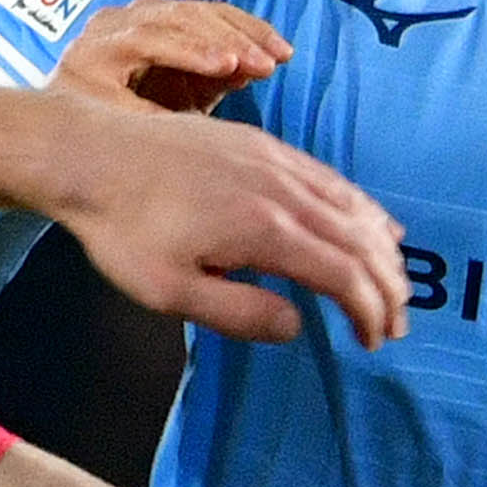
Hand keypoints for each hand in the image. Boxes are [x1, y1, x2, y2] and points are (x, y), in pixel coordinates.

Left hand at [0, 9, 401, 346]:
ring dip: (382, 246)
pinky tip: (367, 221)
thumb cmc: (122, 229)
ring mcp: (274, 161)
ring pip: (351, 204)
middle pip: (359, 239)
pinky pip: (328, 178)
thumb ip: (237, 314)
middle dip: (388, 285)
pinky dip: (360, 206)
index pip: (342, 274)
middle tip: (397, 323)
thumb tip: (296, 326)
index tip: (374, 341)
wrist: (90, 153)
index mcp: (263, 230)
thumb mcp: (168, 292)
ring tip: (395, 281)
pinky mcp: (261, 144)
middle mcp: (281, 189)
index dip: (369, 311)